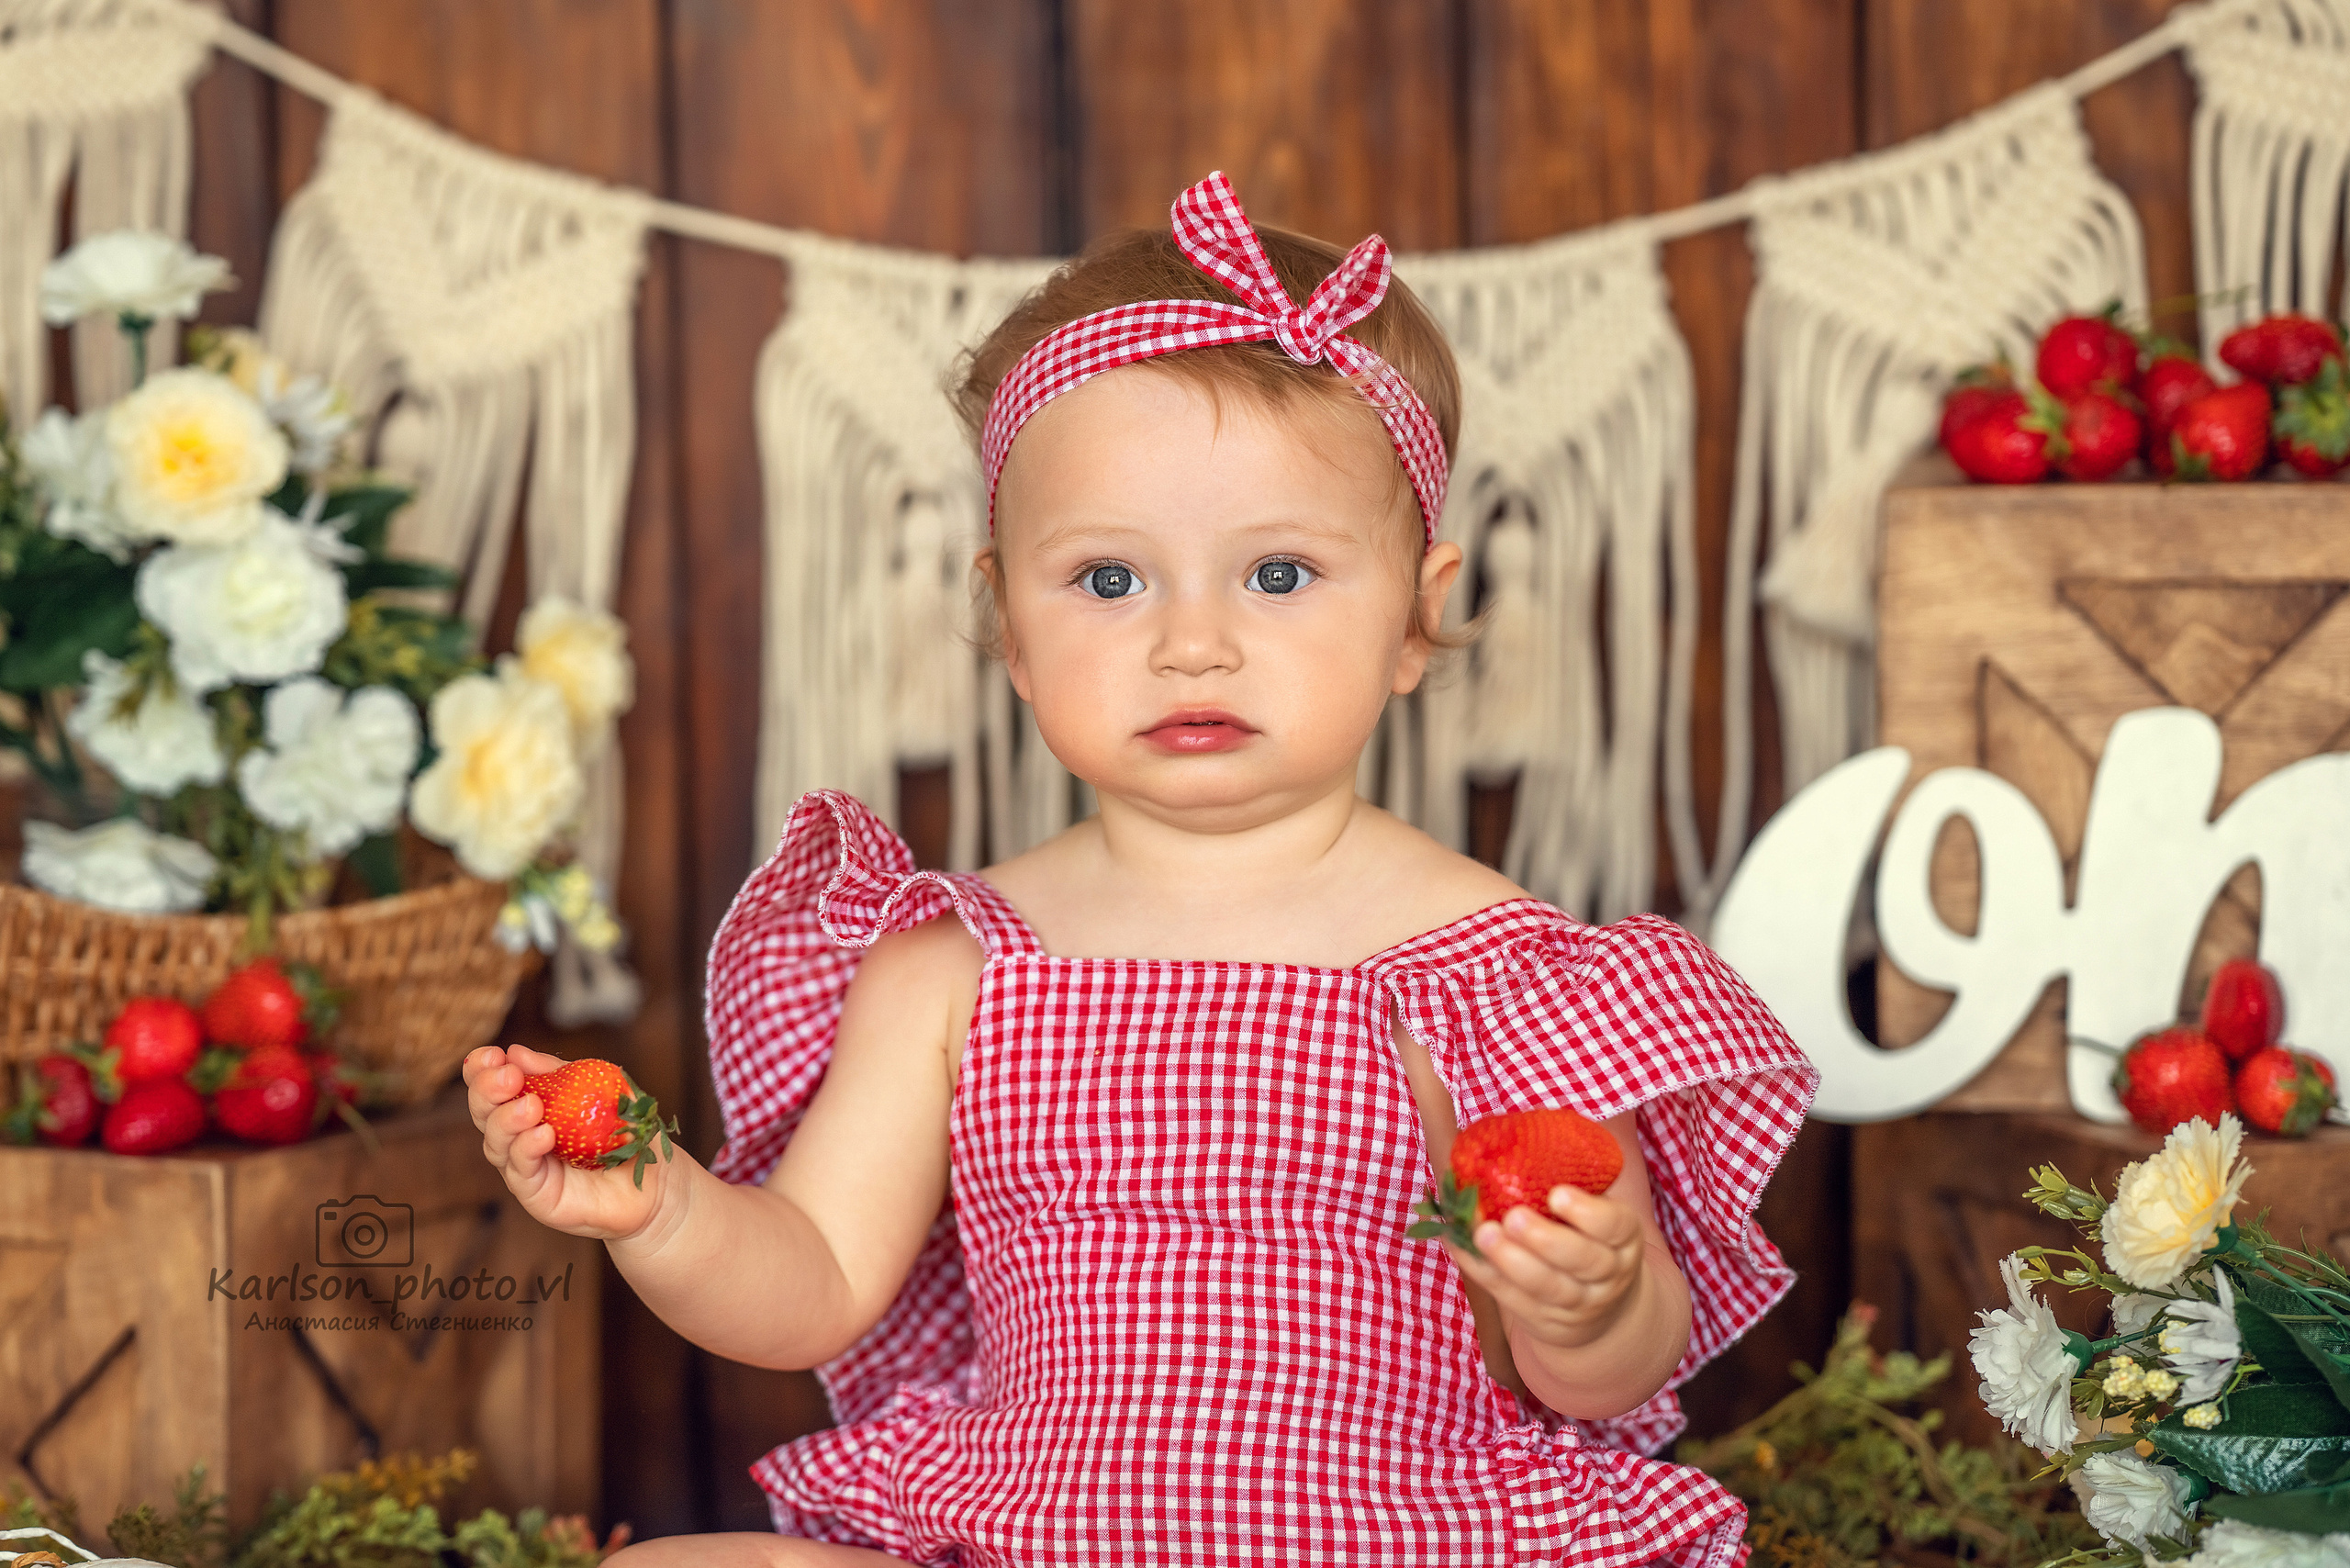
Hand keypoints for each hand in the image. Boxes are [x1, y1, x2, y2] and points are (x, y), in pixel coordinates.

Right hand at [463, 1044, 678, 1244]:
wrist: (657, 1180)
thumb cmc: (627, 1132)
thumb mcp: (598, 1089)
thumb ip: (559, 1073)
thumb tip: (516, 1052)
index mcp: (527, 1107)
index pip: (490, 1089)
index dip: (481, 1071)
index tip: (491, 1055)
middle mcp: (518, 1138)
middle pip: (484, 1115)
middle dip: (487, 1091)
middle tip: (507, 1077)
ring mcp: (526, 1168)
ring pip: (496, 1144)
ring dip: (507, 1120)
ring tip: (531, 1106)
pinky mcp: (538, 1195)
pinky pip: (522, 1172)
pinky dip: (527, 1150)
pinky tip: (543, 1134)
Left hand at [1442, 1184, 1647, 1351]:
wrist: (1604, 1309)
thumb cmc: (1591, 1239)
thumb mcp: (1601, 1214)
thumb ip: (1574, 1182)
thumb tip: (1517, 1130)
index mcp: (1623, 1238)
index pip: (1614, 1226)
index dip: (1588, 1212)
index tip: (1557, 1194)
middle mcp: (1607, 1274)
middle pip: (1581, 1260)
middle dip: (1545, 1239)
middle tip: (1513, 1216)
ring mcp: (1576, 1302)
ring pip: (1546, 1286)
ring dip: (1510, 1260)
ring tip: (1481, 1233)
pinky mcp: (1543, 1319)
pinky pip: (1511, 1297)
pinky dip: (1483, 1272)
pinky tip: (1460, 1246)